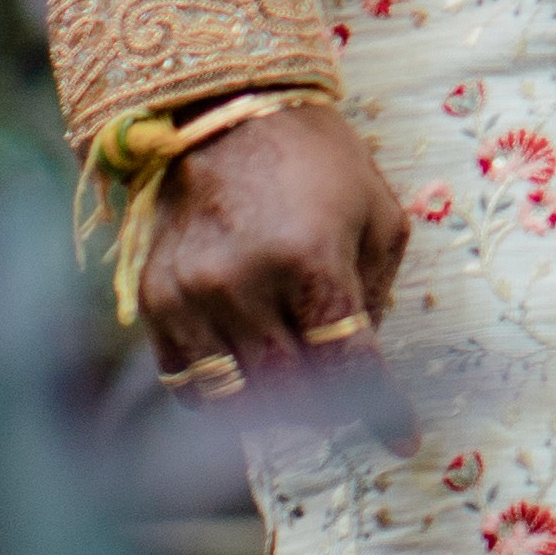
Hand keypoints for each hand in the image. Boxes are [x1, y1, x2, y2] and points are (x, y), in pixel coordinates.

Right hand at [138, 101, 404, 385]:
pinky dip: (219, 393)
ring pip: (235, 399)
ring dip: (272, 408)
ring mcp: (192, 295)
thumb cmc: (318, 163)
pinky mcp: (155, 299)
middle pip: (290, 391)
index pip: (347, 363)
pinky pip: (185, 381)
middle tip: (343, 404)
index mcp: (310, 259)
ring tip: (295, 390)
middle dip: (326, 408)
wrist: (226, 115)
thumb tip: (362, 362)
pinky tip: (245, 372)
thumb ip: (377, 292)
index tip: (400, 439)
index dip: (380, 410)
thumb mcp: (377, 214)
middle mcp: (244, 283)